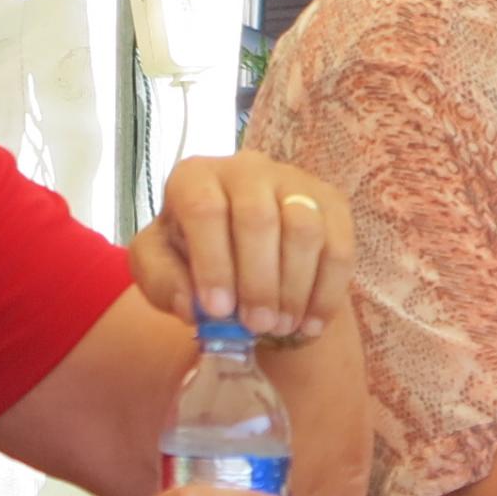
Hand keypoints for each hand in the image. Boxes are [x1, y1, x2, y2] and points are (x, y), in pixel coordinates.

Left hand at [135, 153, 354, 342]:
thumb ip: (162, 282)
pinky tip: (310, 325)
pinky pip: (338, 247)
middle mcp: (245, 168)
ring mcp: (293, 181)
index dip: (213, 263)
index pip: (205, 209)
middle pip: (258, 218)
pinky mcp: (330, 203)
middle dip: (258, 281)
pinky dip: (327, 292)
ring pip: (303, 229)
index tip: (217, 311)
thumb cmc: (190, 259)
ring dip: (294, 287)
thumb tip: (190, 304)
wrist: (238, 254)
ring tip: (281, 327)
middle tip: (255, 326)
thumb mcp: (157, 270)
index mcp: (195, 177)